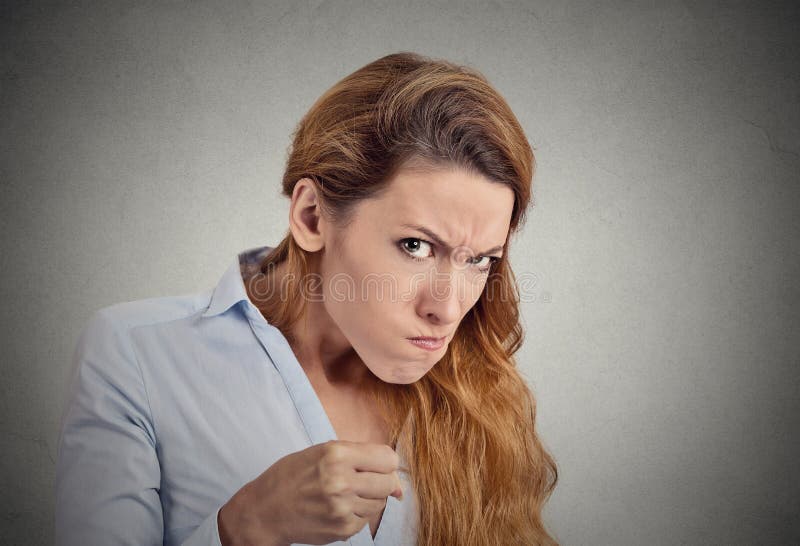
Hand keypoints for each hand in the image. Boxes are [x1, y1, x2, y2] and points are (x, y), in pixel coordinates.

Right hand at [218, 440, 403, 545]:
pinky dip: (357, 513)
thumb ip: (362, 458)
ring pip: (380, 502)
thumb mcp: (322, 452)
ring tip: (344, 494)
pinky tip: (337, 507)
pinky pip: (366, 519)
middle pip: (388, 482)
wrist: (265, 510)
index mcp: (336, 454)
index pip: (388, 458)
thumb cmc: (293, 476)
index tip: (376, 465)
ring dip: (368, 498)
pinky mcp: (342, 529)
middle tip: (360, 480)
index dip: (385, 462)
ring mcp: (342, 508)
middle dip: (380, 481)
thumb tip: (399, 486)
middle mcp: (341, 481)